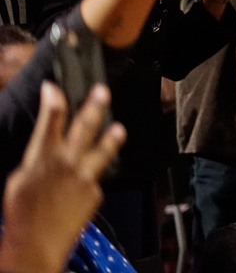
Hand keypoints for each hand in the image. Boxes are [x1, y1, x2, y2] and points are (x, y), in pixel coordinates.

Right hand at [0, 82, 125, 272]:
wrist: (36, 244)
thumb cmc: (20, 213)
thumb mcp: (19, 180)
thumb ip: (36, 160)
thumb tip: (45, 150)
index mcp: (43, 156)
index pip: (51, 119)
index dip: (53, 99)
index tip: (53, 87)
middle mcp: (68, 161)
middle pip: (85, 126)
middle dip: (94, 105)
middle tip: (102, 90)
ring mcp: (85, 175)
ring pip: (104, 150)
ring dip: (112, 137)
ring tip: (120, 128)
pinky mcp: (96, 192)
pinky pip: (94, 180)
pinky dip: (88, 180)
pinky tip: (79, 189)